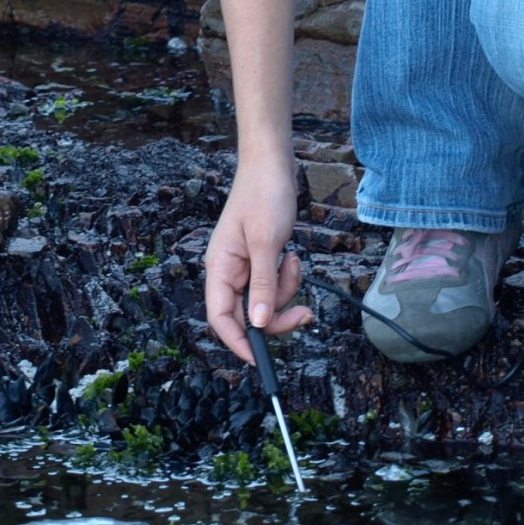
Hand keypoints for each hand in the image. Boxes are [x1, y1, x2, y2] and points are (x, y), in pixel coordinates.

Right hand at [204, 155, 310, 363]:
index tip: (260, 360)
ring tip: (293, 262)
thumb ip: (262, 285)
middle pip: (247, 314)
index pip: (220, 318)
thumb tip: (257, 322)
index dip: (238, 342)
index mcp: (219, 268)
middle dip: (276, 316)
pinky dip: (287, 278)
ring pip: (264, 301)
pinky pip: (274, 284)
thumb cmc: (264, 196)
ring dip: (285, 291)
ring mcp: (244, 267)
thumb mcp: (266, 243)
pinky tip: (291, 256)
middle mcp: (228, 271)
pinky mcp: (260, 261)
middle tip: (305, 313)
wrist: (273, 164)